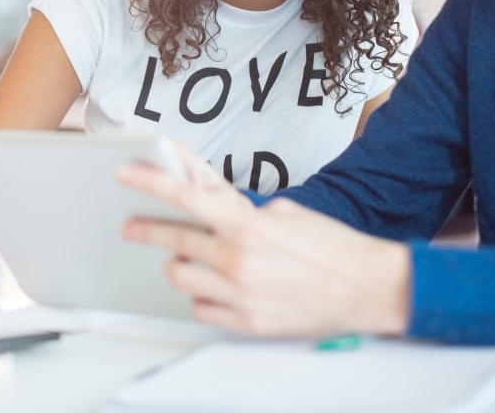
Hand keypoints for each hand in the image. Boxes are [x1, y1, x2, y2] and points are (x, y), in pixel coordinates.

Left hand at [117, 143, 410, 337]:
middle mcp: (240, 261)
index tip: (124, 173)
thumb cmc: (331, 247)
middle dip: (146, 230)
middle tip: (130, 224)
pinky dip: (203, 296)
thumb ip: (239, 205)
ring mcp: (242, 295)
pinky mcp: (248, 323)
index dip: (150, 182)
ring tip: (193, 258)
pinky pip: (202, 308)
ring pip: (180, 277)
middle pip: (173, 242)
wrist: (370, 288)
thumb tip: (203, 191)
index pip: (185, 198)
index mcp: (249, 226)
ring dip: (180, 265)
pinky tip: (216, 286)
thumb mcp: (284, 211)